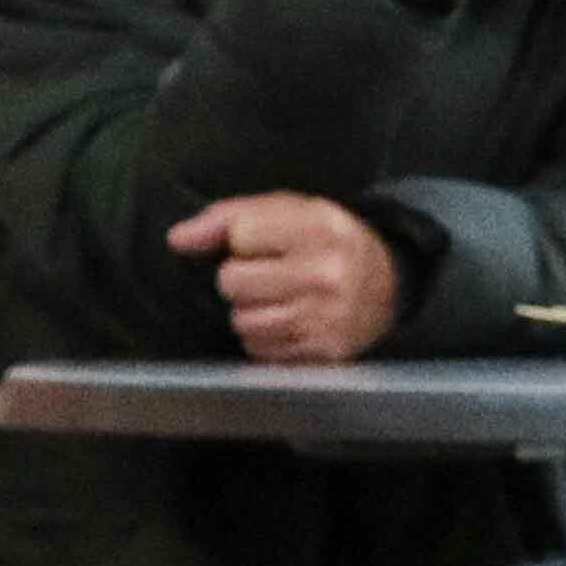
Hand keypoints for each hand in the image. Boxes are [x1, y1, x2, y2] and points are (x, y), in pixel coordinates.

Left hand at [163, 191, 399, 365]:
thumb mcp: (289, 212)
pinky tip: (289, 321)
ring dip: (249, 311)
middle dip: (239, 278)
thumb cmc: (326, 244)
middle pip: (232, 282)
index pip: (240, 233)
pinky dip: (264, 337)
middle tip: (268, 274)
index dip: (241, 239)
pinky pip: (258, 349)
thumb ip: (228, 217)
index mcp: (319, 227)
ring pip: (241, 320)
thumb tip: (177, 239)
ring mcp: (325, 319)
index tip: (261, 242)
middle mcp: (325, 274)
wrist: (387, 287)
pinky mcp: (321, 353)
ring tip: (279, 297)